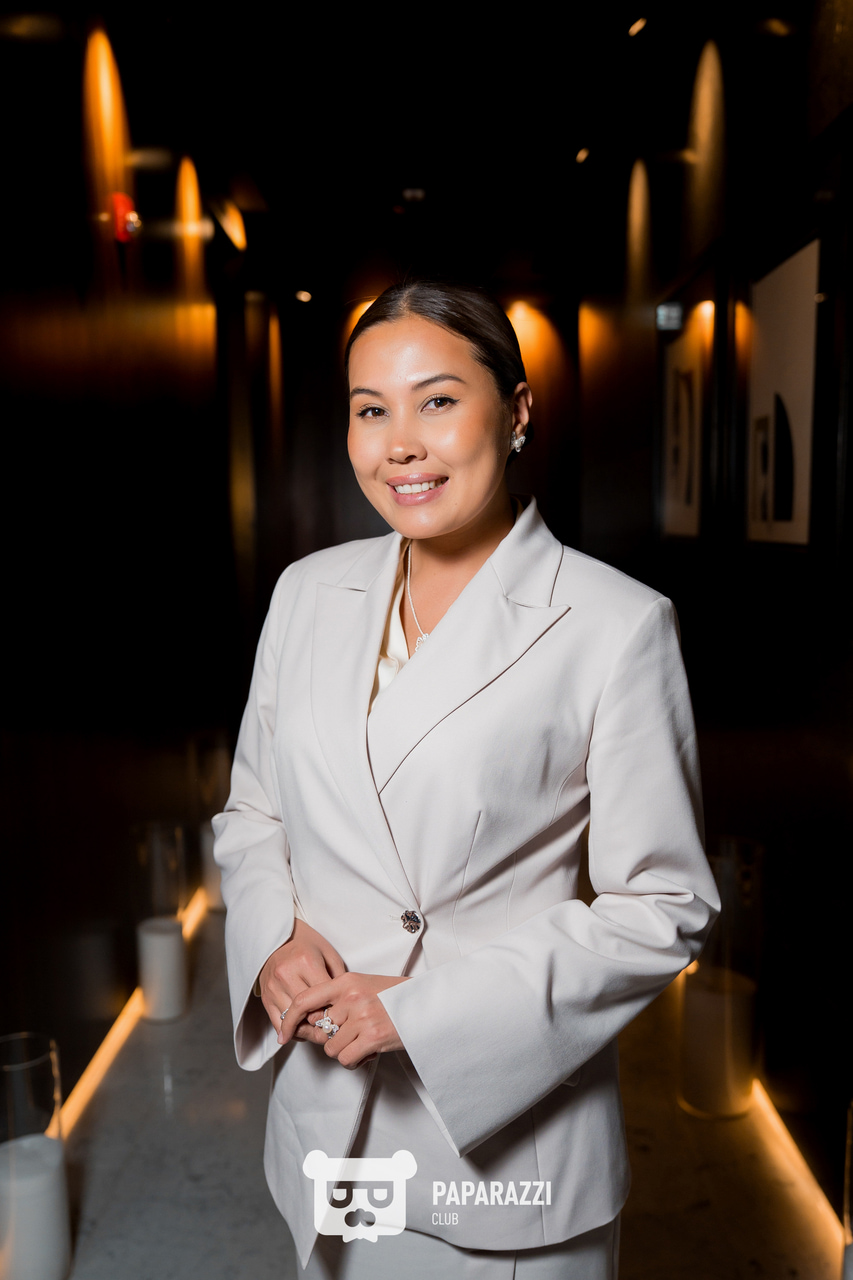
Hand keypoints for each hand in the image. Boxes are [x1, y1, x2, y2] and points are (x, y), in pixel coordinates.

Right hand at [258, 919, 345, 1042]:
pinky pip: (278, 1023)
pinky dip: (292, 1031)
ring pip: (292, 1021)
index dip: (335, 1010)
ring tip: (319, 1029)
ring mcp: (273, 987)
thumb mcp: (329, 954)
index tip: (342, 1014)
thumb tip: (344, 1005)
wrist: (279, 939)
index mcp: (306, 962)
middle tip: (333, 1027)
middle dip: (322, 1023)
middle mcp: (286, 974)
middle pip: (308, 1012)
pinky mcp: (265, 997)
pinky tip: (302, 1029)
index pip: (323, 997)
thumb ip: (339, 978)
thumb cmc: (308, 946)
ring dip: (307, 1030)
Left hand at [278, 973, 409, 1067]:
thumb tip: (310, 1024)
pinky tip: (367, 1053)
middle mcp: (352, 997)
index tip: (284, 1034)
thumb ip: (338, 1000)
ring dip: (344, 1051)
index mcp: (346, 981)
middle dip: (331, 1039)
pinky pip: (346, 1059)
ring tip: (363, 1043)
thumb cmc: (395, 997)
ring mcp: (363, 1016)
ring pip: (331, 1048)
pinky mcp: (373, 1036)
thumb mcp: (364, 987)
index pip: (305, 1000)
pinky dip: (354, 1062)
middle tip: (350, 1038)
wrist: (428, 1004)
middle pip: (319, 1030)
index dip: (289, 1019)